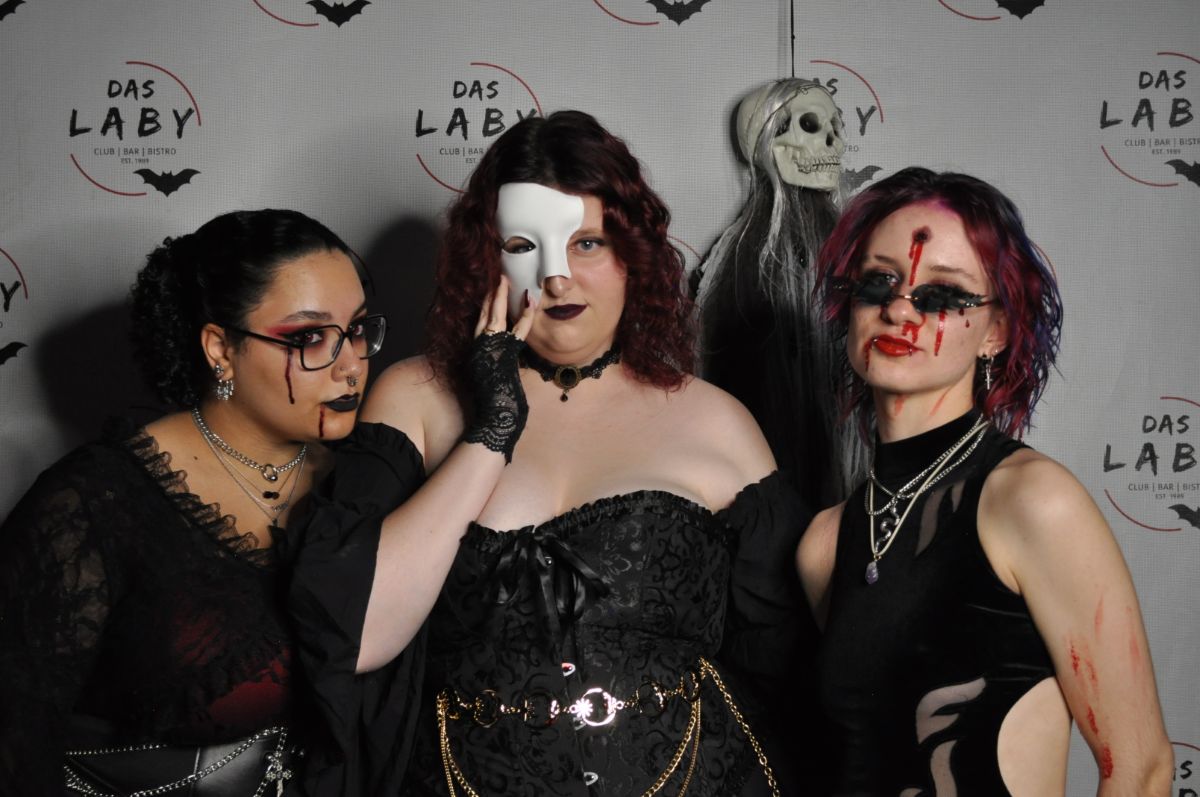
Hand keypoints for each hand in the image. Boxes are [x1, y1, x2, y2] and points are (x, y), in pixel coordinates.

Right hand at [463, 276, 536, 461]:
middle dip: (491, 295)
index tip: (491, 291)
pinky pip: (514, 327)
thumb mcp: (495, 377)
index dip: (487, 306)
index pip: (482, 323)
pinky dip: (523, 313)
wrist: (496, 415)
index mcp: (479, 353)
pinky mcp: (501, 351)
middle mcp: (481, 347)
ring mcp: (489, 348)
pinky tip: (529, 299)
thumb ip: (498, 362)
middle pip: (484, 315)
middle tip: (497, 276)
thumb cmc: (496, 401)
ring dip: (499, 296)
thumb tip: (504, 357)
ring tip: (505, 279)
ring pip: (493, 315)